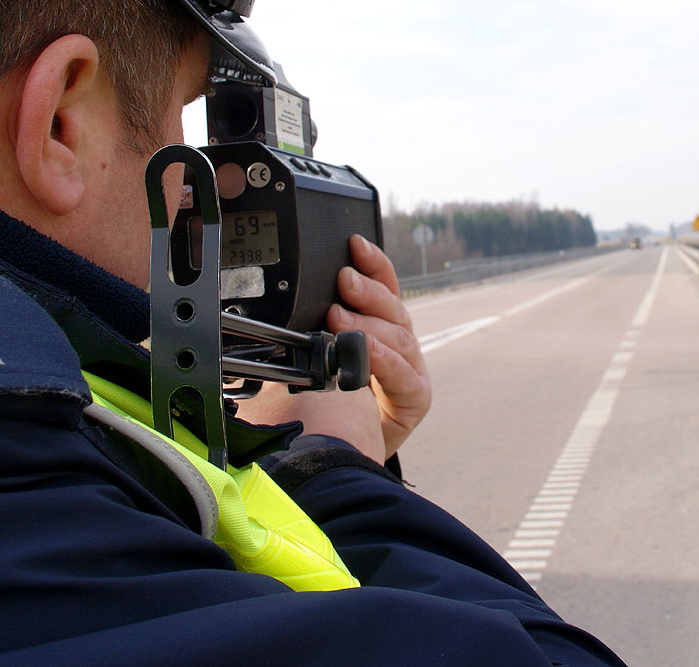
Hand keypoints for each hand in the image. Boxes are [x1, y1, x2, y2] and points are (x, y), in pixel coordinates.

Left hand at [326, 234, 430, 459]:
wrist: (345, 455)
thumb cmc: (329, 403)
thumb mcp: (317, 358)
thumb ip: (312, 330)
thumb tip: (282, 300)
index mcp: (377, 325)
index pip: (381, 285)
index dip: (371, 262)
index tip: (354, 243)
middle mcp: (398, 341)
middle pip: (391, 305)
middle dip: (367, 289)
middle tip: (343, 279)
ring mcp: (410, 367)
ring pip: (398, 334)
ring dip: (367, 324)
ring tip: (338, 318)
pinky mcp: (416, 397)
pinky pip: (403, 374)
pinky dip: (382, 360)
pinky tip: (364, 354)